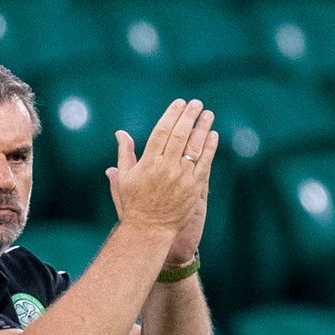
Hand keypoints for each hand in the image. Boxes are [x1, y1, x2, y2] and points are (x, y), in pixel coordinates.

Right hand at [106, 99, 218, 260]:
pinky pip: (204, 163)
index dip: (172, 115)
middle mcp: (165, 167)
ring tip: (208, 114)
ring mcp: (181, 177)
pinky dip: (210, 148)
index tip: (179, 103)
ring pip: (195, 146)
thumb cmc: (133, 204)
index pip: (162, 131)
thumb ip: (124, 153)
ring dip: (203, 128)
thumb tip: (120, 133)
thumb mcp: (124, 177)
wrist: (149, 230)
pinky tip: (213, 136)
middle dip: (189, 116)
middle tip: (196, 103)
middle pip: (180, 135)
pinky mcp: (194, 188)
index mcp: (148, 162)